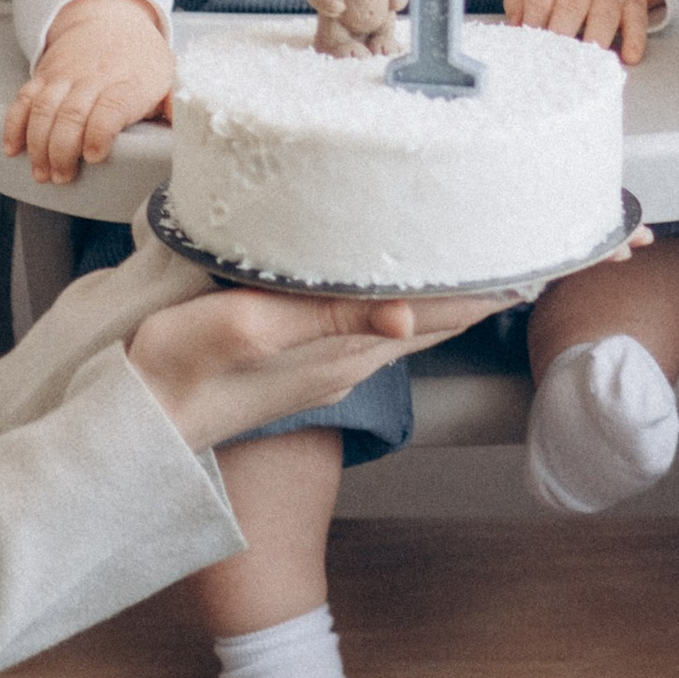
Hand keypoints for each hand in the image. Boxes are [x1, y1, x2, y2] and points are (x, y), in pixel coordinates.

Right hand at [3, 0, 172, 183]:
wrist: (110, 17)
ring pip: (44, 109)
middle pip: (72, 114)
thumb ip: (177, 109)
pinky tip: (12, 148)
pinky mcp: (44, 76)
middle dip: (62, 150)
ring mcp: (65, 76)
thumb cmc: (141, 58)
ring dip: (38, 144)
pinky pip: (23, 99)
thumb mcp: (169, 78)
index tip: (92, 156)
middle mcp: (94, 77)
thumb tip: (189, 134)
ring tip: (42, 171)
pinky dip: (14, 124)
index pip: (110, 108)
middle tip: (63, 175)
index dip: (98, 133)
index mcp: (129, 82)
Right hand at [128, 283, 512, 454]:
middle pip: (437, 318)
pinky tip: (404, 292)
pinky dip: (406, 304)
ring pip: (409, 324)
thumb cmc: (180, 368)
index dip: (488, 286)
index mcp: (343, 346)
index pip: (438, 312)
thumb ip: (327, 318)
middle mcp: (348, 359)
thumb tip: (405, 318)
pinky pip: (375, 329)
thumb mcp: (249, 328)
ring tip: (485, 266)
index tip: (537, 259)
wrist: (141, 426)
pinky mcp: (303, 366)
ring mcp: (327, 366)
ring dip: (449, 296)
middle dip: (482, 287)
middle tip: (527, 251)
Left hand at [504, 0, 658, 66]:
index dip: (533, 24)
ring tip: (587, 64)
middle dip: (561, 34)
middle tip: (553, 61)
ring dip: (596, 40)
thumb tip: (514, 29)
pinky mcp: (634, 1)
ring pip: (605, 15)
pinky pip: (636, 20)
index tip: (528, 48)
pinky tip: (628, 58)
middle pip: (571, 7)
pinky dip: (635, 40)